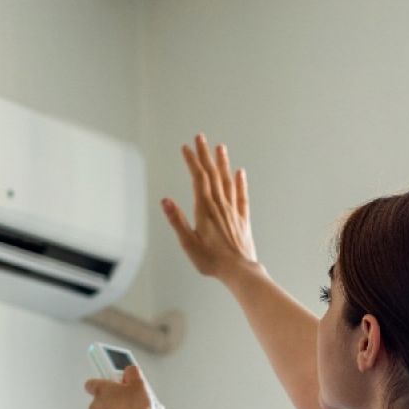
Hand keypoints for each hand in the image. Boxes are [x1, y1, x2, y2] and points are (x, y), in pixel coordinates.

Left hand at [84, 365, 176, 408]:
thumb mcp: (138, 383)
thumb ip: (133, 373)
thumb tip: (130, 371)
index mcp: (100, 391)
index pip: (92, 384)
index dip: (104, 382)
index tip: (115, 383)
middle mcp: (97, 408)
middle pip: (110, 402)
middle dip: (126, 403)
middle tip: (142, 402)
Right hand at [162, 133, 257, 282]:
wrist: (239, 271)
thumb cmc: (212, 261)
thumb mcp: (188, 243)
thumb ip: (177, 221)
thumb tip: (166, 201)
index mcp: (205, 209)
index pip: (198, 178)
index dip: (192, 161)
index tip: (186, 147)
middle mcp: (220, 205)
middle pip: (212, 174)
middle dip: (205, 154)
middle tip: (200, 137)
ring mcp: (232, 211)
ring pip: (227, 181)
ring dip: (222, 163)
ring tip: (220, 147)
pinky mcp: (242, 219)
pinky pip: (241, 196)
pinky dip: (240, 183)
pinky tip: (240, 173)